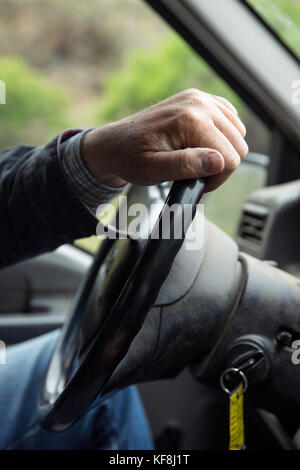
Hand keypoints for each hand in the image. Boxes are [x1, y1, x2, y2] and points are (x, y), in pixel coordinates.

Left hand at [80, 88, 247, 191]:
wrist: (116, 142)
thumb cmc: (131, 158)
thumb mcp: (153, 170)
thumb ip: (185, 166)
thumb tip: (218, 161)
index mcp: (190, 119)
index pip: (230, 158)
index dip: (217, 179)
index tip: (197, 184)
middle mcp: (199, 102)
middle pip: (238, 144)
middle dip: (221, 166)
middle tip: (195, 174)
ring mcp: (201, 97)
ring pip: (238, 133)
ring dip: (222, 151)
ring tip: (197, 161)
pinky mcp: (201, 98)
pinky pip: (231, 119)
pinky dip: (222, 136)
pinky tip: (202, 145)